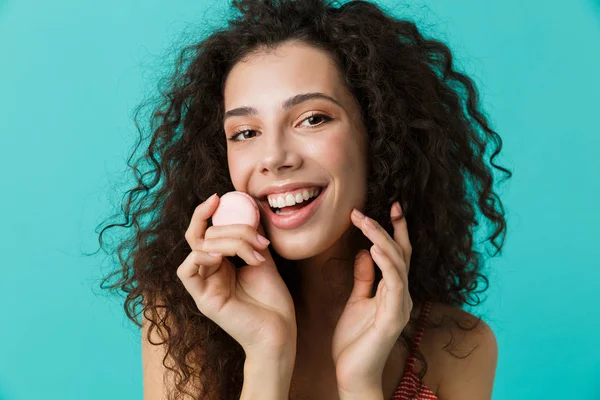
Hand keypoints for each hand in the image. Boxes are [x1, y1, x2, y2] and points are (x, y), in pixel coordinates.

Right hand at [177, 193, 296, 359]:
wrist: (279, 330)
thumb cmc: (273, 299)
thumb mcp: (263, 257)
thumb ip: (251, 235)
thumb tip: (248, 206)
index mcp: (222, 261)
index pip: (204, 230)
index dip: (206, 212)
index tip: (219, 197)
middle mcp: (210, 271)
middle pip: (207, 234)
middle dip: (236, 230)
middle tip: (260, 241)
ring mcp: (205, 285)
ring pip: (200, 247)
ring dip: (230, 243)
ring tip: (254, 256)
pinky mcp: (203, 299)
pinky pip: (186, 272)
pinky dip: (200, 257)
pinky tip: (221, 258)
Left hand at [332, 201, 412, 394]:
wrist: (352, 374)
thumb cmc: (354, 341)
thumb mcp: (356, 301)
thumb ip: (364, 278)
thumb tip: (364, 252)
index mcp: (393, 291)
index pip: (397, 254)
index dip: (395, 230)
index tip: (391, 206)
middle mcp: (402, 295)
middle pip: (400, 254)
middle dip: (388, 228)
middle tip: (370, 209)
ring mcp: (400, 306)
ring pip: (398, 264)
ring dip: (381, 240)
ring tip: (366, 222)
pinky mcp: (393, 317)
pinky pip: (394, 284)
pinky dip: (386, 264)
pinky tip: (374, 248)